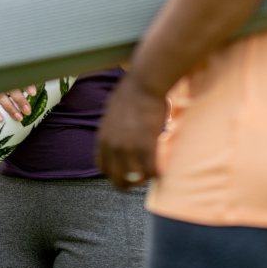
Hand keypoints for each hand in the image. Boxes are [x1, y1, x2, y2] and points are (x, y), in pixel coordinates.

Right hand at [0, 73, 36, 121]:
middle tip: (28, 110)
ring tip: (19, 117)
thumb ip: (23, 78)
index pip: (18, 77)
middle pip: (10, 88)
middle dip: (20, 100)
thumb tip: (38, 84)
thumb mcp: (10, 71)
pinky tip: (0, 118)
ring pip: (1, 97)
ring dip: (10, 108)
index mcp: (8, 70)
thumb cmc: (1, 72)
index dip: (26, 85)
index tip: (33, 93)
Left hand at [96, 75, 165, 189]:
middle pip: (117, 178)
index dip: (114, 173)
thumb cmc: (134, 91)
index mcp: (103, 137)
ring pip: (136, 178)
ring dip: (145, 178)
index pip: (103, 166)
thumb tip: (125, 134)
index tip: (124, 174)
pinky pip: (151, 171)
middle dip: (129, 183)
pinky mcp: (145, 147)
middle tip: (141, 181)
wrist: (145, 83)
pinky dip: (158, 173)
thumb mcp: (115, 112)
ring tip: (154, 172)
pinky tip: (163, 170)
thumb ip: (116, 128)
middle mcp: (112, 146)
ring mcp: (128, 148)